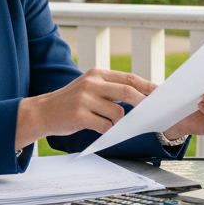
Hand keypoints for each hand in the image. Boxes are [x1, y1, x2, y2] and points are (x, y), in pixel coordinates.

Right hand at [16, 68, 157, 147]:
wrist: (42, 112)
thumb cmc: (70, 102)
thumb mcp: (89, 87)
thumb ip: (110, 88)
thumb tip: (139, 96)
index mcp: (96, 74)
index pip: (129, 78)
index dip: (147, 86)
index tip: (160, 93)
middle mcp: (91, 83)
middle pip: (128, 92)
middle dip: (143, 103)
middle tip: (150, 112)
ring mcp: (85, 99)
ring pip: (118, 112)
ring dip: (120, 122)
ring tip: (111, 124)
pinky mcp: (79, 115)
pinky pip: (104, 126)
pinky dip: (108, 130)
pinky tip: (102, 130)